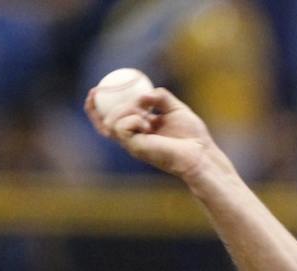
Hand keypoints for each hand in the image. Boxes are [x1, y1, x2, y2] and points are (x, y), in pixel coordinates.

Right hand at [85, 84, 223, 182]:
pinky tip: (148, 123)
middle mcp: (134, 139)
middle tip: (97, 92)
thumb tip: (144, 94)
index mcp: (140, 130)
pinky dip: (132, 120)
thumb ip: (160, 97)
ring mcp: (133, 145)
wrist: (200, 154)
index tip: (96, 90)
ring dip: (124, 111)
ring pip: (111, 124)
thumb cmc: (192, 136)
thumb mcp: (175, 108)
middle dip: (97, 108)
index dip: (99, 107)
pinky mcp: (135, 148)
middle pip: (104, 124)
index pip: (113, 119)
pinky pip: (121, 128)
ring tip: (145, 113)